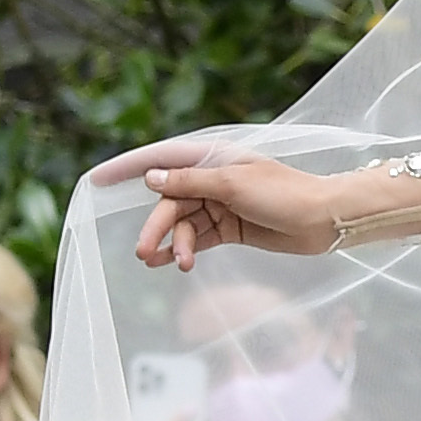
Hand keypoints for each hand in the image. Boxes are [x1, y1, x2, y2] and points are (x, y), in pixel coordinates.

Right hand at [102, 137, 347, 268]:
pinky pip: (196, 238)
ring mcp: (220, 203)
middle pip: (170, 200)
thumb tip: (150, 177)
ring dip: (173, 243)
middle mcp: (212, 178)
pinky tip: (170, 263)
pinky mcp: (229, 227)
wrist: (324, 220)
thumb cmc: (284, 194)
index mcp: (212, 157)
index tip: (96, 179)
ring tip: (170, 263)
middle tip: (143, 250)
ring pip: (182, 223)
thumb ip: (190, 182)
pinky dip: (183, 249)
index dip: (128, 167)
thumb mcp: (233, 185)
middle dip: (156, 225)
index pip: (161, 158)